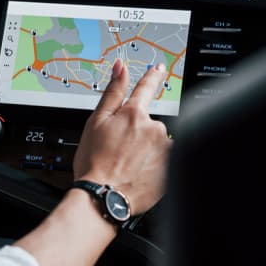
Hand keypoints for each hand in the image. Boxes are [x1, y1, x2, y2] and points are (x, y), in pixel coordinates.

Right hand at [73, 58, 171, 214]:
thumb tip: (121, 67)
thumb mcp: (95, 122)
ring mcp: (166, 148)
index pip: (146, 87)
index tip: (159, 69)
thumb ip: (112, 92)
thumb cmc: (94, 163)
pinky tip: (140, 175)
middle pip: (149, 123)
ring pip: (157, 143)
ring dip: (146, 151)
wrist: (102, 197)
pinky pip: (165, 161)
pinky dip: (154, 166)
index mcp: (134, 114)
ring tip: (128, 166)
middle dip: (137, 133)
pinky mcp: (172, 167)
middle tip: (119, 151)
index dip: (153, 77)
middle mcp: (155, 128)